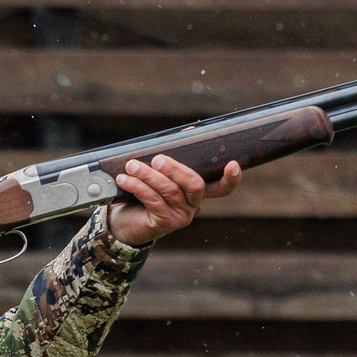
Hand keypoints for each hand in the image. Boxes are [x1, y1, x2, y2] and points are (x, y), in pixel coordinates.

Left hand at [109, 155, 241, 246]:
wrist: (123, 223)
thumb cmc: (141, 194)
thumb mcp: (156, 174)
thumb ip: (169, 158)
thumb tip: (185, 133)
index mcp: (196, 193)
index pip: (221, 188)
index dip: (231, 179)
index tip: (232, 164)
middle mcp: (193, 206)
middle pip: (194, 184)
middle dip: (175, 169)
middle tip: (157, 159)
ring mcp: (181, 216)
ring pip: (169, 190)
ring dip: (148, 175)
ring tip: (131, 166)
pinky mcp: (165, 224)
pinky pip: (153, 200)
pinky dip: (138, 186)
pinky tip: (125, 179)